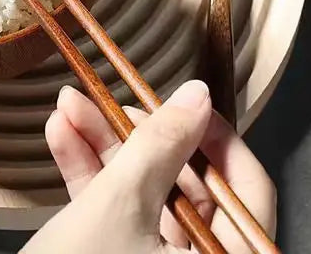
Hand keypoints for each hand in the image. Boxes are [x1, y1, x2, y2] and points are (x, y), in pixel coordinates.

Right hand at [25, 81, 275, 252]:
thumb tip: (195, 97)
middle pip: (185, 187)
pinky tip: (62, 138)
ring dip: (102, 148)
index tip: (184, 101)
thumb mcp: (120, 205)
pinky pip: (116, 213)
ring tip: (69, 108)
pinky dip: (88, 176)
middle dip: (135, 135)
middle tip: (107, 99)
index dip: (214, 137)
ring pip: (144, 195)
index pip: (247, 190)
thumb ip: (160, 146)